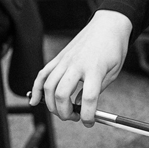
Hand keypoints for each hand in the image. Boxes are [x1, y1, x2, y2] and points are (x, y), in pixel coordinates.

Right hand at [30, 10, 131, 125]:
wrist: (108, 25)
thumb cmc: (113, 49)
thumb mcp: (112, 72)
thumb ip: (97, 91)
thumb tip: (81, 106)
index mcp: (95, 69)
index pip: (88, 98)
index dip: (87, 115)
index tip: (89, 122)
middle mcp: (77, 64)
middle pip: (61, 94)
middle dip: (64, 112)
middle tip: (74, 117)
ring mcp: (65, 60)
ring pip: (48, 87)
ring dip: (51, 105)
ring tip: (62, 111)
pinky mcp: (58, 57)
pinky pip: (42, 74)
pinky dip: (36, 89)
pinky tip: (34, 100)